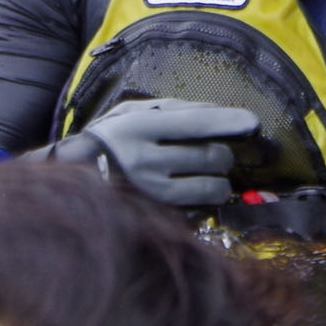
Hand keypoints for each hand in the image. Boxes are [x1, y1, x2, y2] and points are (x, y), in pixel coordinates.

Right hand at [47, 97, 260, 208]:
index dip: (229, 122)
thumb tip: (219, 113)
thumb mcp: (134, 111)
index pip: (195, 124)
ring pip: (210, 187)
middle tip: (217, 153)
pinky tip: (197, 194)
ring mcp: (150, 193)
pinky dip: (206, 201)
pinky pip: (198, 210)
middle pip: (210, 156)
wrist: (72, 177)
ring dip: (221, 181)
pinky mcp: (155, 216)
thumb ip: (175, 109)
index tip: (253, 123)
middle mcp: (144, 161)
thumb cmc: (110, 137)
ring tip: (212, 175)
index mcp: (139, 128)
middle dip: (223, 154)